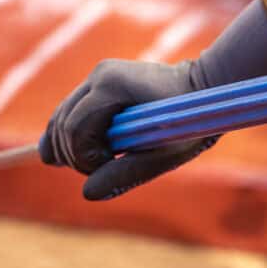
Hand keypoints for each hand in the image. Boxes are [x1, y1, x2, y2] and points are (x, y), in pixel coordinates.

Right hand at [39, 59, 217, 200]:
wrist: (205, 90)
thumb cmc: (189, 123)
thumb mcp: (161, 155)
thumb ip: (124, 173)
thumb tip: (87, 193)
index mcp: (111, 86)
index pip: (74, 129)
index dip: (83, 158)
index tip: (108, 166)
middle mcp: (99, 75)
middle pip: (62, 123)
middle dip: (73, 154)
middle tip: (103, 167)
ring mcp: (97, 75)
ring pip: (61, 116)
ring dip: (69, 145)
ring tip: (96, 161)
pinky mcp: (100, 80)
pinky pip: (71, 110)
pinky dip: (72, 134)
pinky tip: (81, 152)